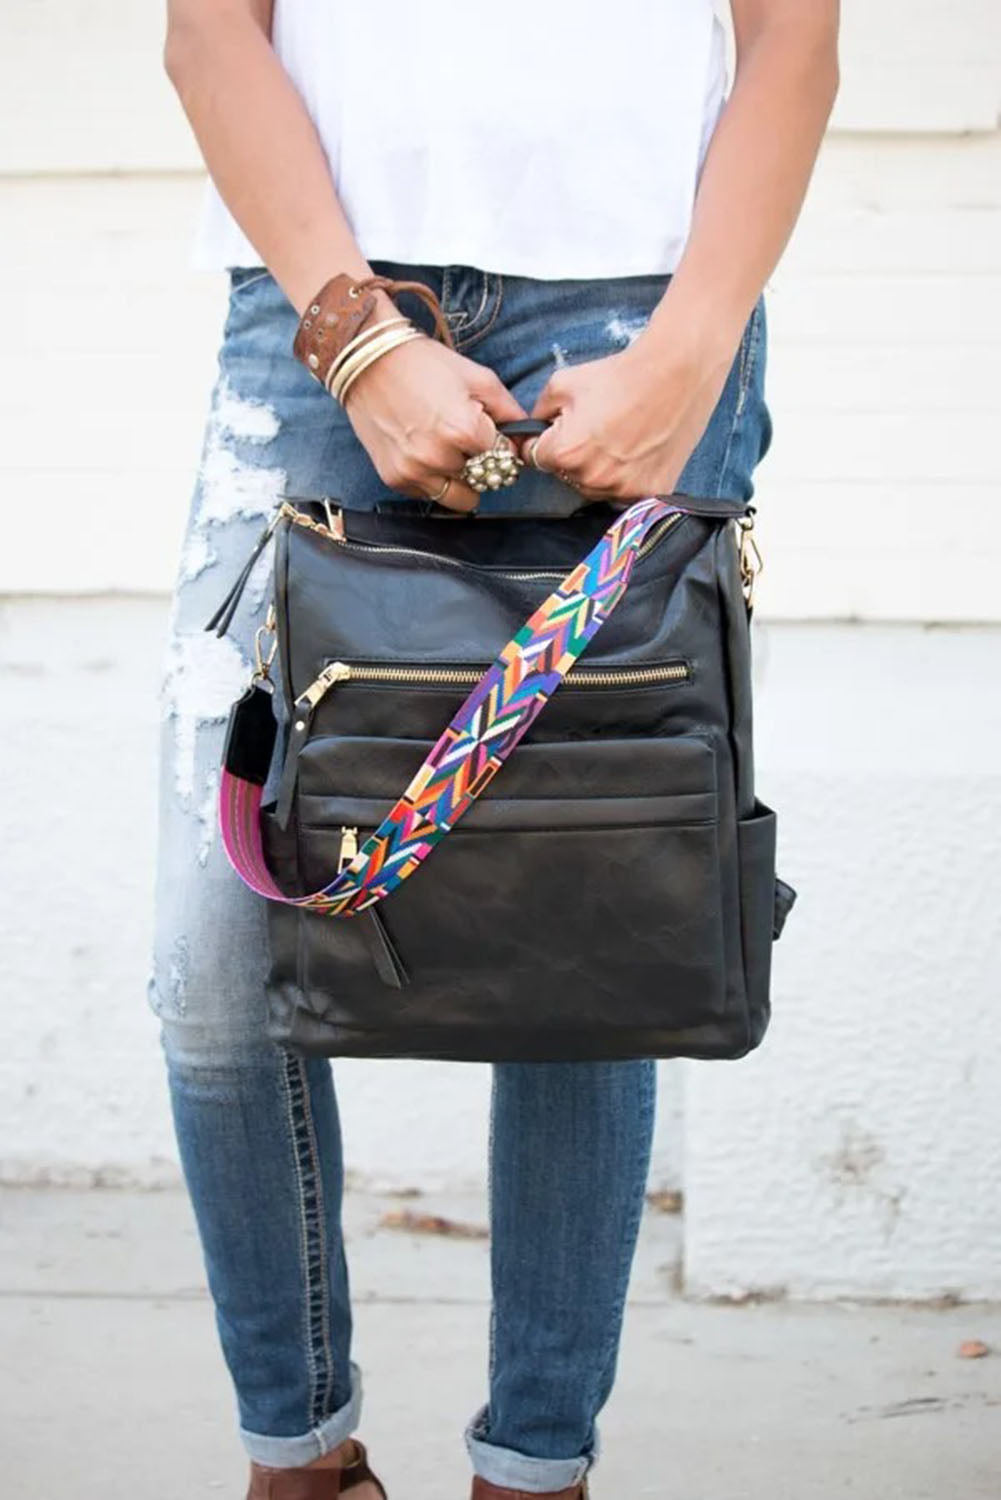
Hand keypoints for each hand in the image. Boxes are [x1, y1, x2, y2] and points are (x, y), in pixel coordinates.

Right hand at [344, 298, 525, 510]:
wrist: (369, 363)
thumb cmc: (424, 365)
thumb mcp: (478, 377)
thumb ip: (509, 410)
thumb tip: (526, 437)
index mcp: (465, 431)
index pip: (504, 458)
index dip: (503, 446)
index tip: (493, 437)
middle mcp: (440, 457)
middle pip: (484, 480)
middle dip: (483, 464)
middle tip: (469, 442)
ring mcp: (415, 472)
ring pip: (460, 499)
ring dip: (462, 480)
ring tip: (450, 452)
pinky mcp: (396, 479)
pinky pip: (431, 496)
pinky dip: (436, 482)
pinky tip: (427, 454)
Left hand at [527, 317, 737, 501]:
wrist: (676, 375)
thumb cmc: (619, 376)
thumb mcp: (562, 383)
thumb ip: (537, 413)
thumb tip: (531, 431)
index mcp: (566, 453)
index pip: (536, 458)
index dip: (545, 440)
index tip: (562, 429)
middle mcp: (592, 479)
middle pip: (566, 476)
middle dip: (572, 455)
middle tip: (596, 428)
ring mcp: (622, 489)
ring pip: (595, 487)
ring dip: (598, 470)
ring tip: (618, 438)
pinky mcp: (650, 492)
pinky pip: (624, 492)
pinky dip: (626, 477)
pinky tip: (636, 451)